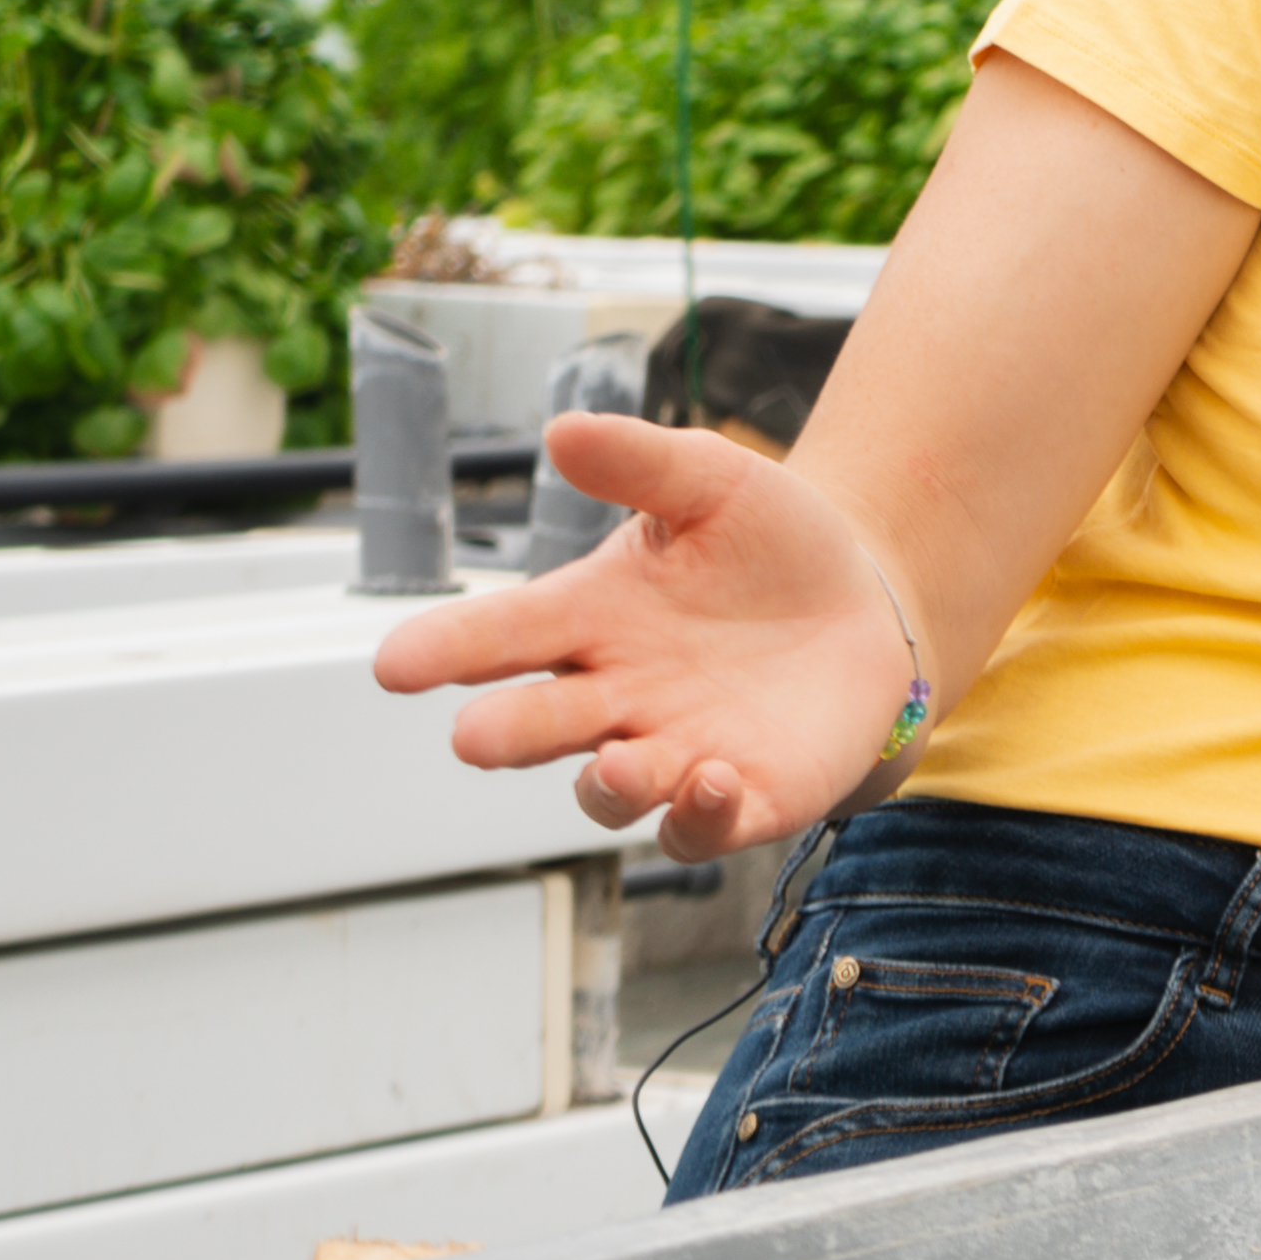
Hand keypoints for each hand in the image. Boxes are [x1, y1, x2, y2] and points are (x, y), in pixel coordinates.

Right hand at [366, 413, 919, 862]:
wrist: (865, 599)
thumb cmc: (769, 541)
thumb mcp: (709, 481)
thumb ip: (638, 462)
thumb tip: (560, 431)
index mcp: (590, 616)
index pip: (501, 636)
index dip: (446, 650)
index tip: (395, 664)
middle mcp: (616, 695)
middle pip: (540, 725)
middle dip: (505, 734)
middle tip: (474, 737)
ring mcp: (674, 753)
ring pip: (611, 791)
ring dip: (607, 784)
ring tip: (618, 763)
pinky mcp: (744, 797)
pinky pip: (698, 828)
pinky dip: (698, 818)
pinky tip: (713, 781)